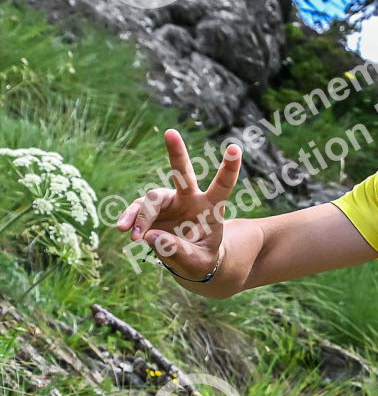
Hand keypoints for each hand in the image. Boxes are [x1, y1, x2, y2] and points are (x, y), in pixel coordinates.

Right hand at [117, 129, 241, 279]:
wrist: (190, 262)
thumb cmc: (201, 260)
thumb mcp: (196, 262)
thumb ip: (177, 251)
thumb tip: (150, 236)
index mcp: (210, 208)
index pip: (222, 186)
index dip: (229, 168)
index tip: (236, 147)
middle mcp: (189, 199)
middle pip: (182, 173)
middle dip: (176, 152)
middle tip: (170, 133)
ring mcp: (169, 202)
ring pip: (152, 199)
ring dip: (142, 217)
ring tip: (134, 236)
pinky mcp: (152, 210)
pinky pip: (137, 209)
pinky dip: (130, 218)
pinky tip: (123, 228)